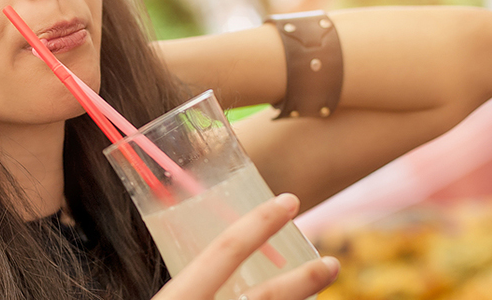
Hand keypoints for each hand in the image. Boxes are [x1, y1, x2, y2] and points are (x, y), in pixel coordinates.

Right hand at [151, 194, 338, 299]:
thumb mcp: (159, 297)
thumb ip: (176, 282)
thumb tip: (190, 257)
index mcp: (180, 297)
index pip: (227, 250)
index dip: (260, 223)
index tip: (289, 201)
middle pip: (267, 298)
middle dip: (305, 280)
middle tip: (332, 262)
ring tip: (317, 290)